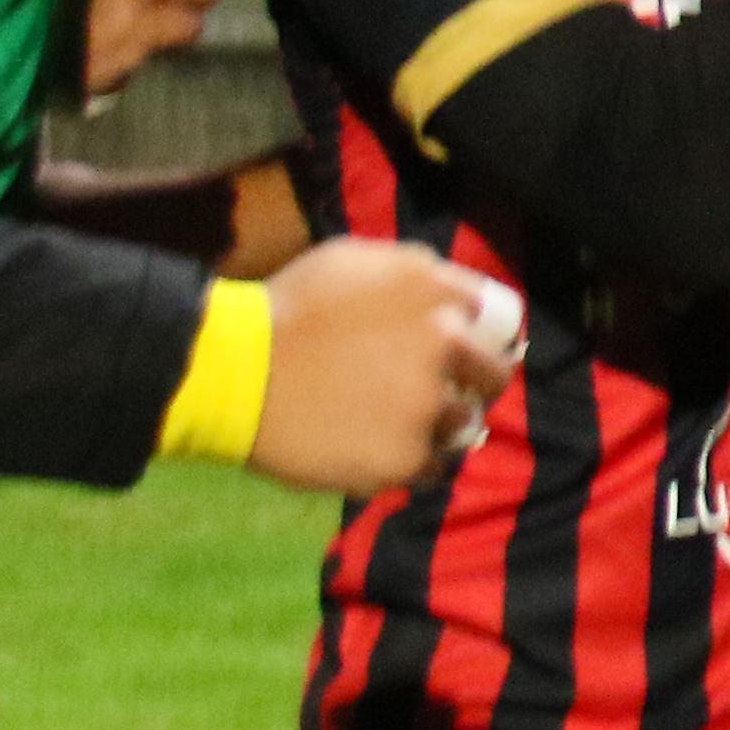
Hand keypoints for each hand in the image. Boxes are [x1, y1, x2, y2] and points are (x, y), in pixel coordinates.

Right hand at [243, 240, 520, 496]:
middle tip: (445, 391)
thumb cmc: (288, 307)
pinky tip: (382, 451)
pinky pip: (430, 469)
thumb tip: (457, 294)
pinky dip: (412, 463)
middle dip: (476, 382)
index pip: (497, 318)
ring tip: (405, 425)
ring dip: (443, 426)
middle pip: (494, 375)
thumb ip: (416, 271)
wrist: (232, 371)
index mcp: (437, 295)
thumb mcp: (356, 260)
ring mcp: (426, 408)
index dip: (484, 336)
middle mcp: (446, 349)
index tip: (470, 349)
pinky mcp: (403, 458)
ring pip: (464, 426)